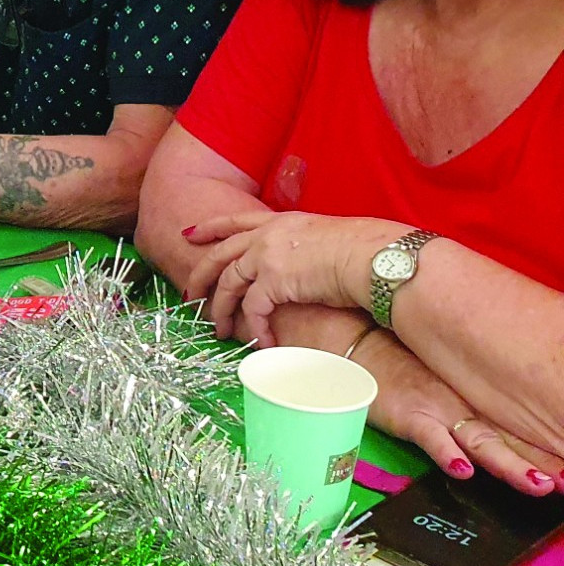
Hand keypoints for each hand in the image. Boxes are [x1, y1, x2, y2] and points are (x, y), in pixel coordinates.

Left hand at [183, 211, 407, 345]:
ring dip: (220, 310)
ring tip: (219, 330)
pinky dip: (255, 330)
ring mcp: (266, 256)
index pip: (236, 220)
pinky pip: (252, 310)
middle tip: (189, 294)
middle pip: (220, 254)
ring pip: (228, 284)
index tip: (189, 233)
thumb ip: (305, 247)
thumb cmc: (366, 251)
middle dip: (201, 275)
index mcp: (281, 222)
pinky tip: (263, 344)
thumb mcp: (326, 237)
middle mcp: (267, 235)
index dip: (211, 228)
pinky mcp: (272, 281)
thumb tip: (307, 265)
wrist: (375, 257)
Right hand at [354, 331, 560, 495]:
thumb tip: (509, 440)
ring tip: (537, 484)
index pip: (526, 433)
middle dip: (544, 465)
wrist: (365, 344)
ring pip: (484, 443)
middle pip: (514, 442)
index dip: (551, 452)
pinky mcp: (411, 415)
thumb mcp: (453, 385)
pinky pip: (431, 437)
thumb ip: (481, 409)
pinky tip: (463, 470)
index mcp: (482, 404)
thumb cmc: (407, 368)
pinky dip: (448, 454)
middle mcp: (470, 408)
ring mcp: (442, 411)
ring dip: (511, 464)